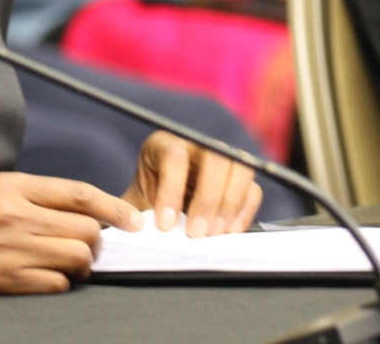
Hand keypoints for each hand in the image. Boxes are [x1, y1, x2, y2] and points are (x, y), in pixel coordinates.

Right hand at [0, 172, 141, 309]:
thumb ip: (33, 197)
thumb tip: (85, 212)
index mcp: (10, 185)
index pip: (78, 193)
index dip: (113, 207)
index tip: (133, 219)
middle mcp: (12, 214)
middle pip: (84, 227)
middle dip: (94, 240)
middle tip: (87, 245)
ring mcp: (9, 249)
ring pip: (76, 257)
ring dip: (79, 263)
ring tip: (64, 261)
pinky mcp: (4, 280)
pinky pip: (56, 284)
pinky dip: (59, 283)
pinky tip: (45, 277)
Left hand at [122, 130, 261, 237]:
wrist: (157, 213)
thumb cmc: (141, 207)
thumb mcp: (128, 208)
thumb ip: (126, 213)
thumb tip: (135, 224)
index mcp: (163, 145)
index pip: (175, 156)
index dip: (172, 191)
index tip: (164, 225)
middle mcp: (195, 147)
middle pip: (215, 158)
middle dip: (207, 198)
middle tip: (196, 233)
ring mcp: (221, 161)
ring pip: (240, 168)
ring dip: (229, 204)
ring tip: (214, 233)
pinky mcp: (238, 181)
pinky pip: (252, 190)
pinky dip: (244, 212)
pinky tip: (229, 232)